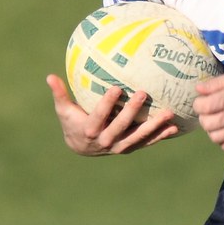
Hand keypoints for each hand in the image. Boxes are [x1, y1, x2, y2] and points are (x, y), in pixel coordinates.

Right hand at [46, 74, 177, 154]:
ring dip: (154, 126)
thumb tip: (49, 76)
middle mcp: (106, 140)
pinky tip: (174, 127)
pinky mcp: (130, 148)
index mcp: (89, 130)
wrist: (81, 147)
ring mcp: (119, 146)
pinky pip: (146, 142)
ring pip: (138, 137)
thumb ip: (59, 94)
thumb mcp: (64, 109)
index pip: (99, 116)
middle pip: (121, 126)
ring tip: (168, 113)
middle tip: (143, 93)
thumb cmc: (72, 121)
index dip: (107, 104)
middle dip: (132, 111)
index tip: (116, 88)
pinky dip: (160, 136)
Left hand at [194, 71, 223, 153]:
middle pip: (207, 124)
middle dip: (203, 117)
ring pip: (214, 137)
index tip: (203, 101)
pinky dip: (222, 142)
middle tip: (209, 112)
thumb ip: (215, 83)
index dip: (198, 104)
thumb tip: (197, 89)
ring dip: (211, 130)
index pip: (204, 107)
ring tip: (216, 122)